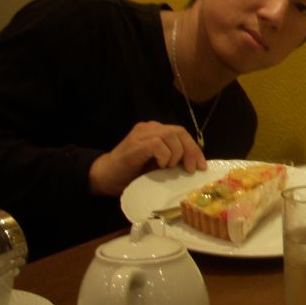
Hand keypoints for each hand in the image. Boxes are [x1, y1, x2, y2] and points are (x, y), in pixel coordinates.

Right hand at [89, 121, 206, 196]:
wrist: (104, 176)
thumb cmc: (131, 173)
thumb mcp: (157, 164)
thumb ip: (173, 159)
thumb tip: (194, 165)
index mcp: (155, 131)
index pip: (181, 133)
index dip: (194, 148)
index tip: (201, 166)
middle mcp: (149, 128)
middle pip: (179, 132)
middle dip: (190, 151)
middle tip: (191, 169)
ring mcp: (141, 134)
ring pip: (170, 135)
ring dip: (176, 154)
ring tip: (169, 168)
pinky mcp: (135, 143)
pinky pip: (158, 143)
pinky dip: (164, 156)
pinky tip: (160, 166)